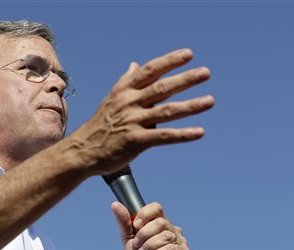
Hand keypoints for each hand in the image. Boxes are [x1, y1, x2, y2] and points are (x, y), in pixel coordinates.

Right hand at [71, 48, 213, 174]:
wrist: (83, 151)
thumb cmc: (99, 125)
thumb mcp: (111, 99)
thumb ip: (126, 82)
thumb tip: (135, 65)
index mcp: (124, 91)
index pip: (150, 71)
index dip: (170, 61)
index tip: (188, 55)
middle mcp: (129, 103)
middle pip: (162, 88)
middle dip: (186, 79)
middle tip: (206, 73)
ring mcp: (132, 122)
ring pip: (167, 111)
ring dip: (191, 106)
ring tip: (210, 101)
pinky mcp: (135, 141)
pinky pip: (163, 136)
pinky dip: (183, 135)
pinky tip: (199, 132)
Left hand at [112, 202, 190, 249]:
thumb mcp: (127, 238)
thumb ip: (123, 222)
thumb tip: (115, 204)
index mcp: (159, 222)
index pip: (156, 208)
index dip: (145, 215)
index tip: (135, 226)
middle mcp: (171, 228)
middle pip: (160, 222)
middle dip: (144, 235)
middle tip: (137, 246)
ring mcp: (179, 240)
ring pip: (166, 236)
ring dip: (149, 246)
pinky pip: (172, 249)